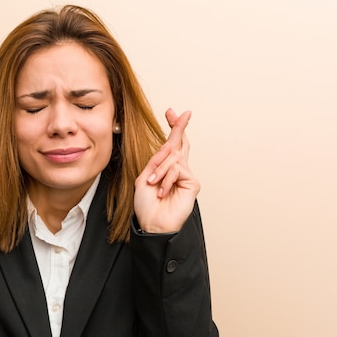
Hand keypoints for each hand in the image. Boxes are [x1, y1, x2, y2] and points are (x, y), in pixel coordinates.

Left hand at [134, 108, 199, 232]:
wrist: (152, 224)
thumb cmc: (146, 205)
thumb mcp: (144, 178)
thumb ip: (155, 161)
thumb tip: (168, 146)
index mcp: (164, 169)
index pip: (171, 145)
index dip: (173, 128)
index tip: (171, 112)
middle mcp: (177, 170)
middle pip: (181, 143)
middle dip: (179, 127)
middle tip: (182, 113)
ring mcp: (186, 176)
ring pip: (173, 158)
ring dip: (159, 170)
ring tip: (153, 184)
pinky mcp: (192, 183)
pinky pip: (177, 169)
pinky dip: (166, 178)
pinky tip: (162, 191)